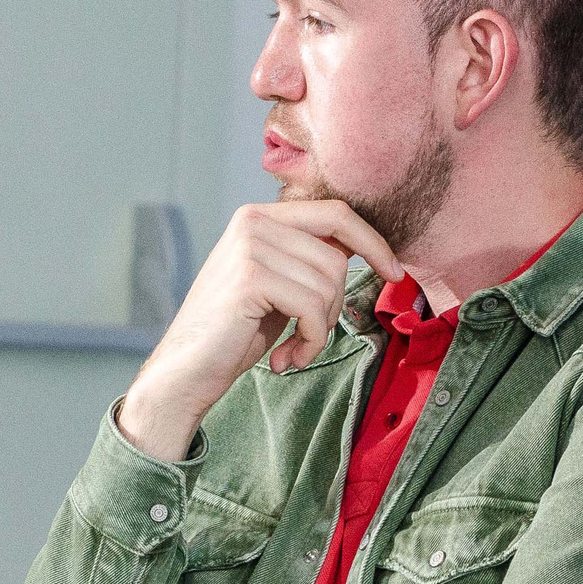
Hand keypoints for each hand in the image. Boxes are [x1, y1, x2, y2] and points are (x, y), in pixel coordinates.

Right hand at [118, 201, 402, 460]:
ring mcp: (249, 246)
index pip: (336, 212)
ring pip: (328, 284)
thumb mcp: (279, 285)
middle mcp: (252, 222)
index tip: (396, 273)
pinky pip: (313, 308)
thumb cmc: (235, 334)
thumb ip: (310, 259)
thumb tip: (370, 249)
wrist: (186, 371)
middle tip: (308, 335)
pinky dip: (310, 341)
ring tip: (293, 350)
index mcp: (260, 217)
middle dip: (335, 304)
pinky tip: (285, 359)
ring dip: (320, 329)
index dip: (373, 242)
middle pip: (336, 257)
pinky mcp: (250, 277)